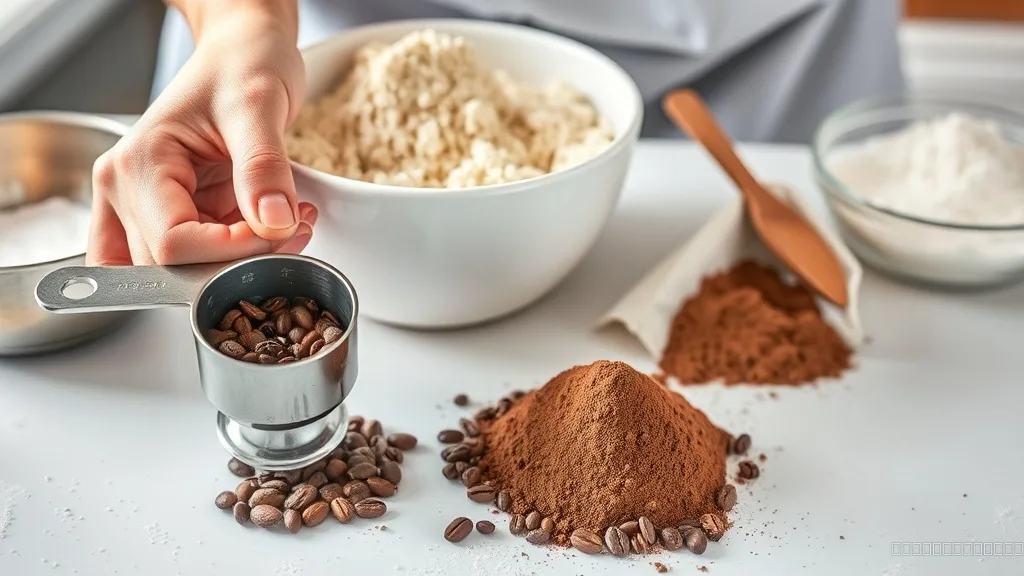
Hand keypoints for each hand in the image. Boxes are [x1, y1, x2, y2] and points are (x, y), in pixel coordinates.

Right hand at [89, 5, 314, 264]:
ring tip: (284, 223)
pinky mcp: (170, 212)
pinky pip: (194, 258)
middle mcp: (126, 190)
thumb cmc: (243, 63)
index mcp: (136, 165)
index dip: (230, 252)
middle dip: (237, 261)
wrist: (246, 50)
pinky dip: (233, 256)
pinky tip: (267, 226)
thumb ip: (263, 167)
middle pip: (172, 269)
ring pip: (182, 272)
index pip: (173, 245)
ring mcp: (144, 205)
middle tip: (292, 229)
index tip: (280, 231)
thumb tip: (273, 223)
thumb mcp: (258, 107)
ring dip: (236, 263)